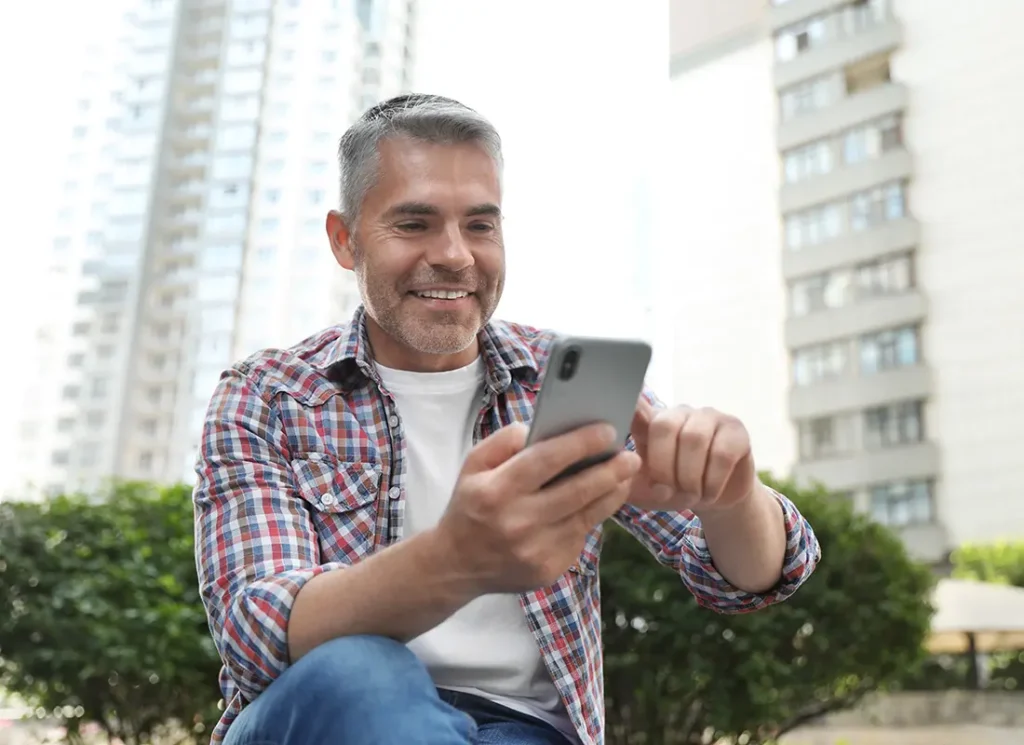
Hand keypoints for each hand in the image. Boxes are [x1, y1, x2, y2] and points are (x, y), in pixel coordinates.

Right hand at [433, 422, 640, 594]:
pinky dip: (592, 516)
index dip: (580, 444)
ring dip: (611, 493)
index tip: (607, 430)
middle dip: (610, 470)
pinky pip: (579, 536)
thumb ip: (504, 441)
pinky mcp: (549, 569)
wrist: (457, 565)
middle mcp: (517, 522)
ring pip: (586, 516)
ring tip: (626, 475)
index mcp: (497, 491)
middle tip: (632, 456)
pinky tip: (600, 500)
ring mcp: (535, 550)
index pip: (546, 460)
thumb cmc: (471, 506)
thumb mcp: (473, 465)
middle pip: (576, 491)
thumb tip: (540, 430)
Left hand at [627, 399, 756, 514]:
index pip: (637, 405)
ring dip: (690, 477)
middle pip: (665, 426)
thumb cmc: (672, 490)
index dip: (630, 403)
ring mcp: (709, 417)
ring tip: (691, 495)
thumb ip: (626, 478)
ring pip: (694, 439)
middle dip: (664, 466)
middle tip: (668, 491)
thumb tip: (617, 472)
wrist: (713, 499)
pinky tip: (709, 492)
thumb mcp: (644, 490)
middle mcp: (679, 412)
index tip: (616, 407)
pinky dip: (712, 481)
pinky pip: (722, 453)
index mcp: (651, 422)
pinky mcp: (736, 430)